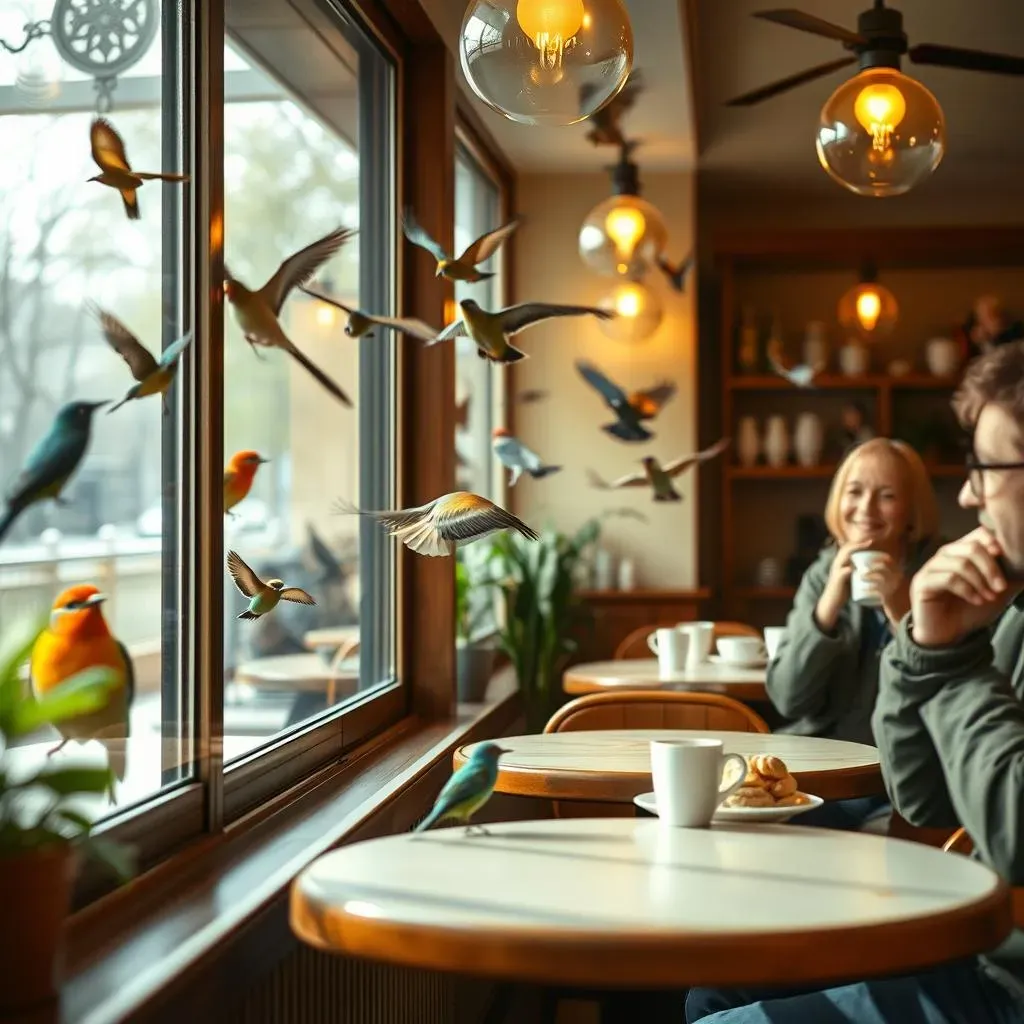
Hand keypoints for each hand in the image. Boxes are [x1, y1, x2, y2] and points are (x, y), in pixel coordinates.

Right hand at [815, 538, 871, 632]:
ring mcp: (836, 571)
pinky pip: (842, 572)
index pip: (848, 548)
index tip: (871, 541)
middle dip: (858, 544)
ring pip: (843, 557)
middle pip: (846, 549)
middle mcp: (836, 564)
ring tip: (864, 548)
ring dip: (853, 551)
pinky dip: (848, 569)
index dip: (858, 543)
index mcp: (840, 562)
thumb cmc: (843, 589)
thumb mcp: (849, 576)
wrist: (832, 601)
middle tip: (871, 542)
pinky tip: (855, 567)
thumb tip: (869, 565)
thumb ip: (856, 569)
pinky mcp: (836, 580)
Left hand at [859, 553, 911, 624]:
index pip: (889, 561)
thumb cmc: (897, 601)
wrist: (904, 616)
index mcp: (900, 575)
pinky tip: (863, 588)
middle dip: (871, 564)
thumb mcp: (895, 587)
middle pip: (884, 565)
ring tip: (860, 576)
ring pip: (881, 575)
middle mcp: (899, 579)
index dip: (878, 557)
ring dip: (868, 574)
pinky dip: (869, 588)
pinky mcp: (889, 597)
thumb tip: (874, 571)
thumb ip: (887, 579)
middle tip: (860, 567)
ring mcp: (894, 587)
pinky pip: (878, 590)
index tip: (867, 559)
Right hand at [910, 527, 1014, 647]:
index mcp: (961, 553)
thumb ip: (1010, 576)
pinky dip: (968, 590)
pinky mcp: (922, 583)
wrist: (949, 635)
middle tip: (1000, 587)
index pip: (977, 534)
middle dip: (990, 568)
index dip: (992, 541)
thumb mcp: (997, 591)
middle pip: (971, 547)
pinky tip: (976, 601)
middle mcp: (943, 556)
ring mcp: (930, 568)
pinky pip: (948, 579)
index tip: (1004, 557)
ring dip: (980, 582)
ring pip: (960, 564)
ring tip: (989, 597)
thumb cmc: (970, 611)